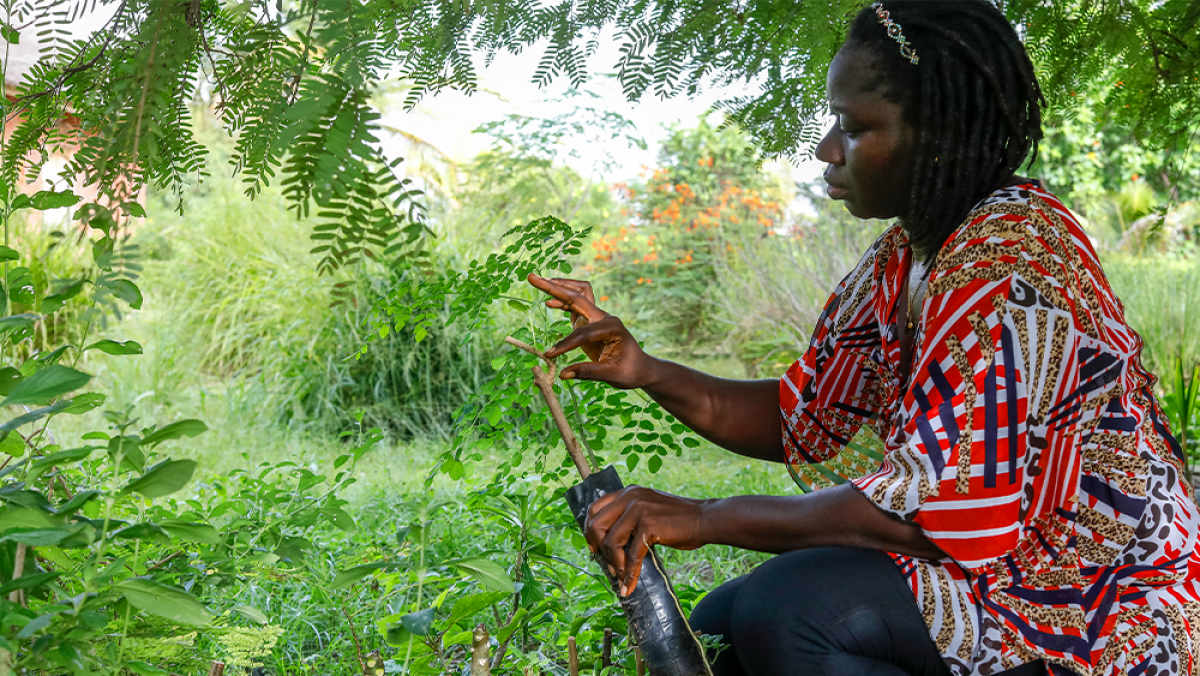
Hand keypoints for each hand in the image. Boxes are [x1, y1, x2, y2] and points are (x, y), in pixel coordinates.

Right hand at [527, 273, 656, 388]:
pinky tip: (549, 303)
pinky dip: (561, 302)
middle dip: (554, 288)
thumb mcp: (611, 375)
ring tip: (538, 281)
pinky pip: (574, 306)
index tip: (551, 355)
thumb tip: (562, 374)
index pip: (583, 332)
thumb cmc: (630, 371)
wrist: (641, 368)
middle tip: (532, 278)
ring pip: (577, 294)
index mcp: (612, 327)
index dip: (566, 344)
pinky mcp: (590, 322)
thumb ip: (587, 372)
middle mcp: (604, 317)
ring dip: (558, 288)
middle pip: (577, 296)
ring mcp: (597, 318)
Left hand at [584, 486, 706, 595]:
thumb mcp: (648, 509)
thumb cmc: (678, 520)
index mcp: (628, 492)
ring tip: (620, 576)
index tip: (594, 549)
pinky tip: (629, 585)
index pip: (595, 509)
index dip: (589, 531)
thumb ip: (630, 517)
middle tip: (606, 565)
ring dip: (614, 564)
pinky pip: (632, 555)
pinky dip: (629, 574)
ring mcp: (639, 509)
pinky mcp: (649, 525)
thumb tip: (609, 543)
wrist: (704, 519)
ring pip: (611, 541)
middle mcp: (630, 497)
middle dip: (597, 548)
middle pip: (596, 524)